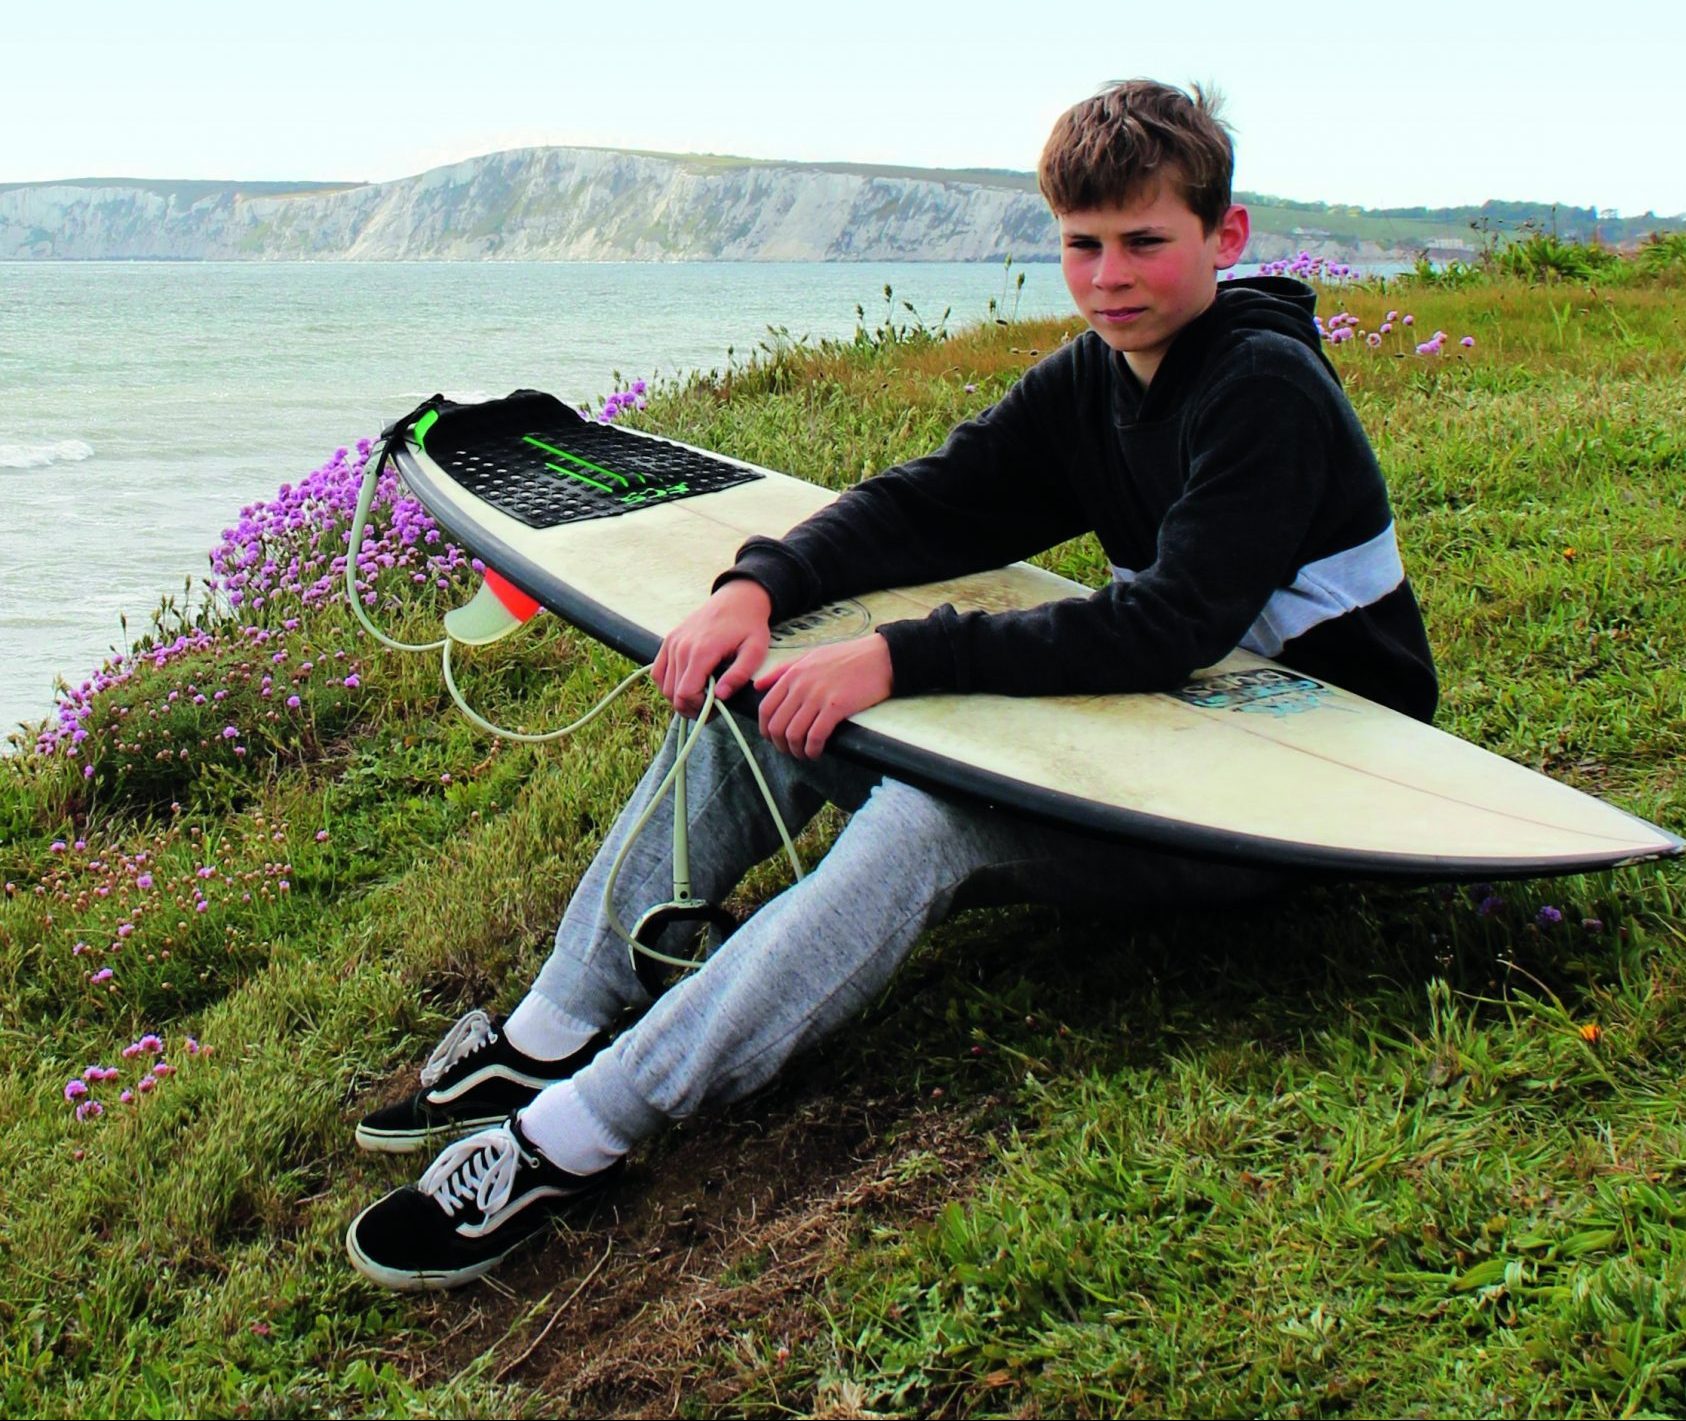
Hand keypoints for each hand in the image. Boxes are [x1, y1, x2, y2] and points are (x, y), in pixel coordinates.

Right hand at [652, 579, 772, 715]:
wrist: (737, 599)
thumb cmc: (749, 626)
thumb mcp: (755, 651)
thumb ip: (739, 675)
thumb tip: (720, 696)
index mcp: (702, 651)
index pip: (686, 694)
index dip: (699, 709)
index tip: (715, 708)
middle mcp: (681, 647)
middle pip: (673, 693)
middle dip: (691, 707)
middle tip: (710, 707)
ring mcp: (672, 642)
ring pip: (663, 686)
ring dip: (679, 697)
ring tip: (699, 696)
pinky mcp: (668, 640)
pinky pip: (658, 671)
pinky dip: (668, 683)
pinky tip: (686, 683)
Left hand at [754, 635, 892, 759]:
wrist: (879, 656)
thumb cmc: (848, 656)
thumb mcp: (810, 656)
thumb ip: (782, 671)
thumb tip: (758, 686)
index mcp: (793, 674)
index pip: (766, 708)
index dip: (765, 729)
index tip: (772, 738)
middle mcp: (801, 686)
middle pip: (777, 725)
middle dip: (779, 744)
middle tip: (789, 750)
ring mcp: (818, 696)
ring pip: (794, 733)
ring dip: (796, 750)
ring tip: (803, 754)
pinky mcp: (836, 707)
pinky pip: (815, 736)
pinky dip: (812, 749)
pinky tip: (816, 752)